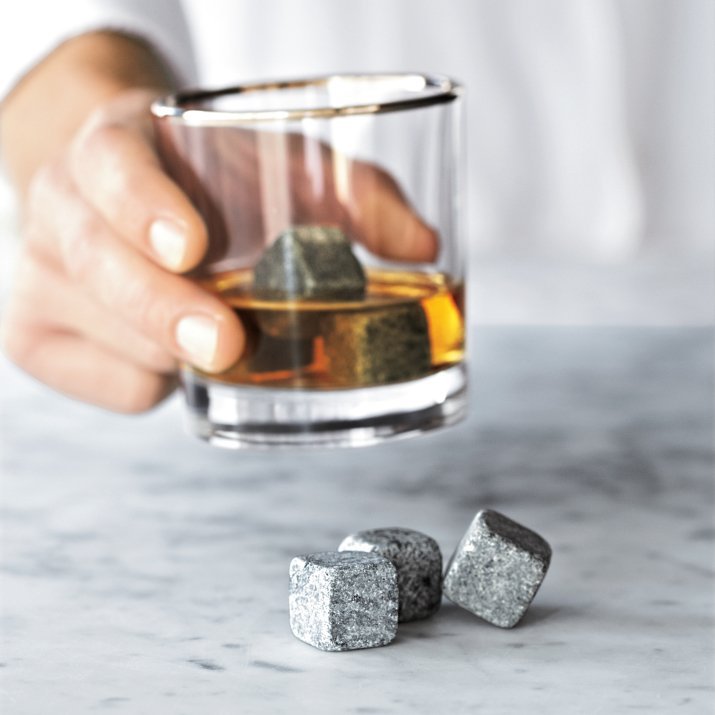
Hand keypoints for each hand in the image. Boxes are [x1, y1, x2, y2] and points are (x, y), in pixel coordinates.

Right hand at [1, 89, 437, 412]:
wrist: (129, 187)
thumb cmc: (213, 179)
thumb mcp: (283, 167)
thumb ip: (356, 196)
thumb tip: (424, 245)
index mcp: (117, 148)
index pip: (112, 168)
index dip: (145, 206)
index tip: (193, 247)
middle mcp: (62, 208)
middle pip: (96, 265)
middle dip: (164, 313)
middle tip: (228, 346)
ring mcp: (37, 276)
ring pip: (108, 336)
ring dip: (177, 352)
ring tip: (227, 335)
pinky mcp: (37, 336)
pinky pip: (110, 383)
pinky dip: (155, 381)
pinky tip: (179, 352)